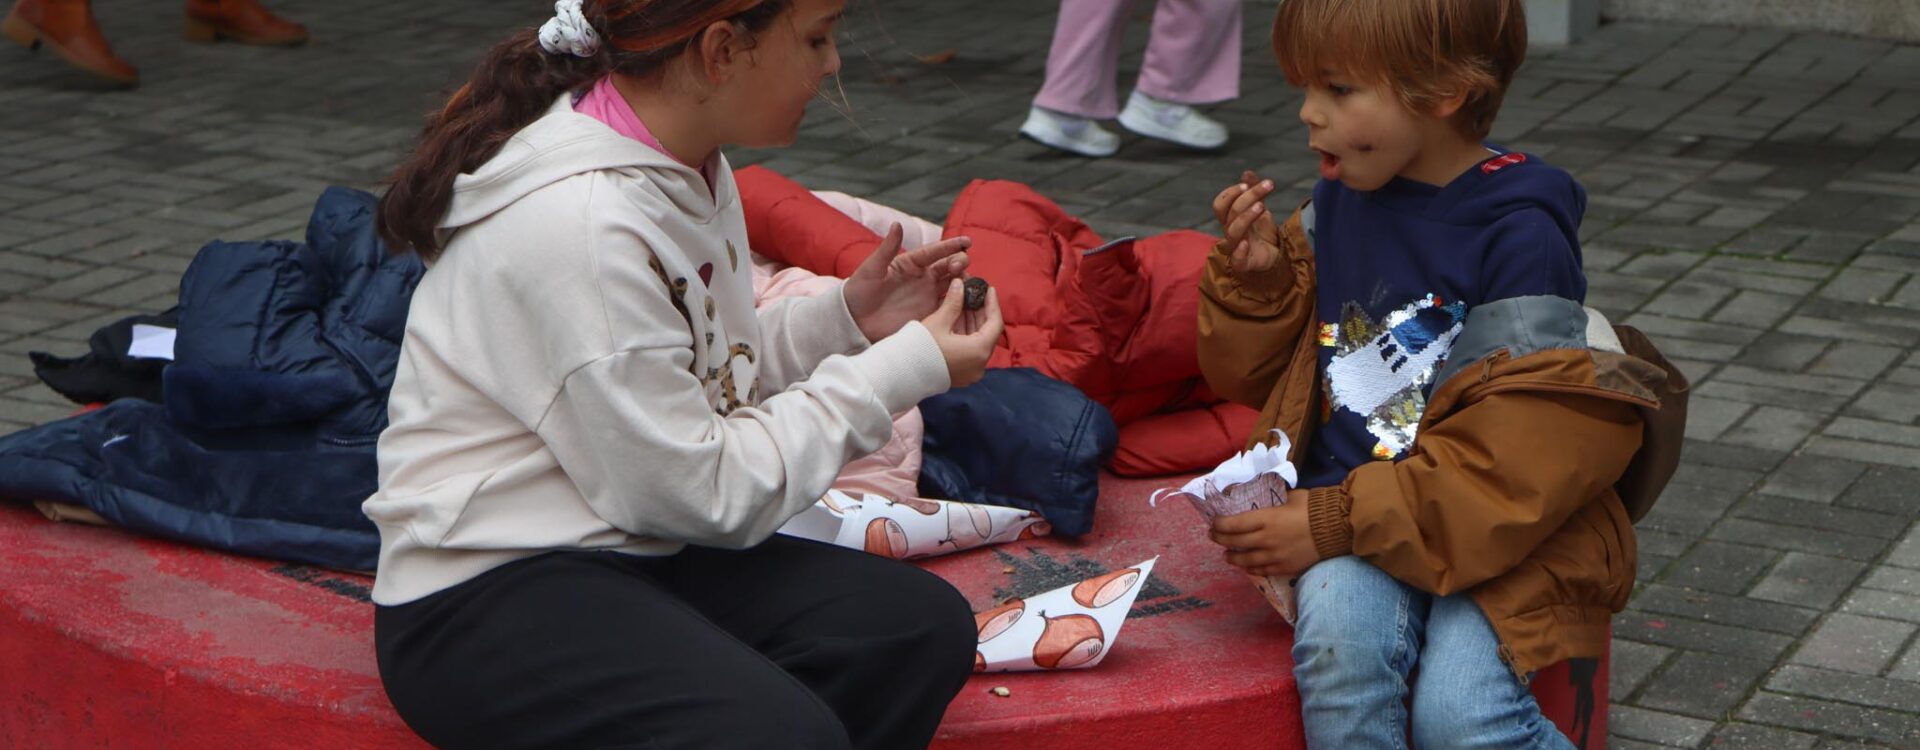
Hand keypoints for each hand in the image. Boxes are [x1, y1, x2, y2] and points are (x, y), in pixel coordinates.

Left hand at [843, 223, 971, 341]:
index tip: (967, 241)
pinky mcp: (929, 314)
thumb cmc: (858, 292)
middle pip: (948, 266)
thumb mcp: (871, 269)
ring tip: (968, 281)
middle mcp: (922, 277)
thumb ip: (887, 248)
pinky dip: (961, 302)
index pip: (935, 251)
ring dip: (964, 280)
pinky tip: (969, 300)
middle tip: (960, 265)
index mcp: (910, 263)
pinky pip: (950, 306)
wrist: (854, 322)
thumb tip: (897, 224)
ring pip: (953, 284)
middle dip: (959, 262)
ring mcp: (927, 295)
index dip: (951, 245)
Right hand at [921, 278, 1001, 387]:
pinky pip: (969, 350)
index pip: (995, 323)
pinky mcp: (961, 374)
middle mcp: (979, 364)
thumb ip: (954, 302)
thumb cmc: (921, 348)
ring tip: (964, 302)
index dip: (992, 304)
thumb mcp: (939, 322)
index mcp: (979, 351)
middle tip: (974, 293)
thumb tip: (959, 284)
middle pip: (987, 333)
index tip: (989, 289)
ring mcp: (970, 371)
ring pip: (977, 341)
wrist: (902, 373)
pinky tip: (957, 318)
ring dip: (972, 321)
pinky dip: (965, 334)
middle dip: (980, 311)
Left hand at [1208, 488, 1316, 576]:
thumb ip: (1274, 501)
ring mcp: (1275, 556)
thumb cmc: (1314, 508)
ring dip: (1232, 558)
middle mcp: (1266, 539)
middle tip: (1214, 536)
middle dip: (1220, 539)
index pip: (1233, 524)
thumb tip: (1264, 499)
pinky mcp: (1285, 567)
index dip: (1219, 524)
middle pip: (1234, 542)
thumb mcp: (1290, 496)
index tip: (1214, 522)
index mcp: (1266, 519)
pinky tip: (1245, 567)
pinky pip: (1261, 571)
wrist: (1337, 528)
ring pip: (1245, 561)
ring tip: (1226, 555)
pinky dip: (1250, 569)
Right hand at [1210, 170, 1282, 272]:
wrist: (1274, 254)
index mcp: (1230, 218)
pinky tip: (1245, 243)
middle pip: (1231, 213)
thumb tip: (1246, 173)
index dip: (1231, 193)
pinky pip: (1236, 259)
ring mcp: (1236, 247)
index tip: (1247, 184)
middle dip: (1248, 197)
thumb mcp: (1260, 207)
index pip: (1220, 203)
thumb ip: (1253, 190)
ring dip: (1246, 217)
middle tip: (1267, 186)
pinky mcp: (1245, 263)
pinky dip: (1239, 251)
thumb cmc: (1261, 231)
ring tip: (1262, 206)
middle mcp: (1230, 231)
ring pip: (1233, 231)